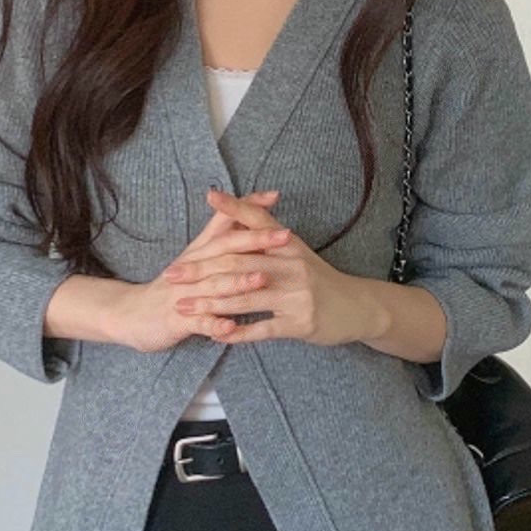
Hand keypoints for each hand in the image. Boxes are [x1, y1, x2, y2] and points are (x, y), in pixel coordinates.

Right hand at [111, 189, 291, 353]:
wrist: (134, 313)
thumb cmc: (174, 284)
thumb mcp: (197, 256)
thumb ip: (220, 234)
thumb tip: (247, 209)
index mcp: (201, 251)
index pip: (226, 224)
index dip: (249, 209)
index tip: (276, 195)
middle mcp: (194, 267)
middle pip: (226, 250)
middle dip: (256, 242)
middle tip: (285, 236)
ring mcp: (186, 293)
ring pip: (214, 285)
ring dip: (239, 282)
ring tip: (263, 279)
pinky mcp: (178, 319)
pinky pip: (199, 322)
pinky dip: (215, 324)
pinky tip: (232, 327)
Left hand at [162, 186, 378, 348]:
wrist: (357, 308)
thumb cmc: (319, 278)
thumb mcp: (296, 251)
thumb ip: (268, 232)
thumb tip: (238, 208)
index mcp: (289, 245)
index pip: (258, 220)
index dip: (234, 207)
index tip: (209, 196)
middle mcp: (292, 265)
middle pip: (239, 263)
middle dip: (201, 270)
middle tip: (172, 274)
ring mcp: (296, 295)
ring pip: (245, 297)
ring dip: (210, 304)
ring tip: (183, 307)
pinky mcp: (299, 323)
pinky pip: (262, 328)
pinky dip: (236, 332)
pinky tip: (215, 334)